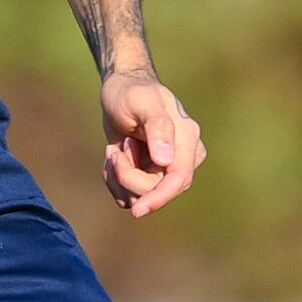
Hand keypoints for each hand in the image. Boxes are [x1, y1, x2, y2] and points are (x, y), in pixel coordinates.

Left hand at [99, 65, 205, 218]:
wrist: (120, 91)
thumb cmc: (132, 91)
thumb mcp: (141, 101)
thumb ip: (157, 126)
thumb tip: (166, 160)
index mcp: (187, 140)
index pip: (179, 178)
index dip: (160, 197)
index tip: (138, 210)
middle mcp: (181, 158)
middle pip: (155, 190)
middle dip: (128, 175)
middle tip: (121, 147)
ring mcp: (165, 170)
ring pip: (139, 197)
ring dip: (118, 176)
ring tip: (118, 148)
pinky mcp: (148, 177)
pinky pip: (128, 195)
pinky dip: (114, 180)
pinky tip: (115, 156)